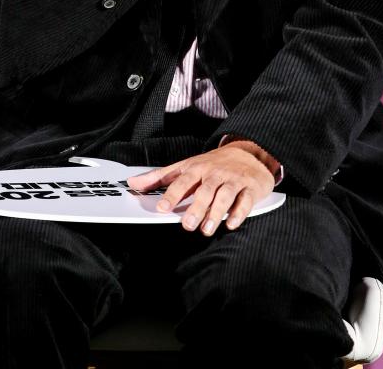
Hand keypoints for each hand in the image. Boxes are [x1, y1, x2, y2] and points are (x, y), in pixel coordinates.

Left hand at [126, 145, 275, 236]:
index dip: (172, 194)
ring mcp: (233, 180)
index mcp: (197, 168)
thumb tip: (132, 183)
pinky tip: (231, 223)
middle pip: (204, 190)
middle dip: (196, 208)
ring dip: (216, 213)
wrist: (249, 152)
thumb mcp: (185, 166)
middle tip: (187, 225)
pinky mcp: (250, 188)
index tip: (163, 208)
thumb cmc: (213, 164)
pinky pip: (245, 200)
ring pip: (225, 196)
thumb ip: (159, 176)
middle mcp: (215, 173)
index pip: (182, 181)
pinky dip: (239, 212)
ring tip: (206, 229)